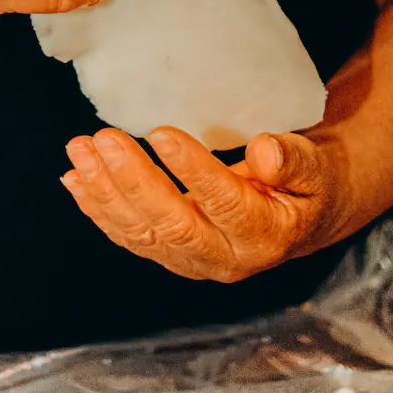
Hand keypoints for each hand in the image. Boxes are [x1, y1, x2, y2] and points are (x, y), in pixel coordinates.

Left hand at [61, 125, 349, 281]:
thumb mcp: (317, 167)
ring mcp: (193, 260)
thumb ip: (294, 160)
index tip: (160, 132)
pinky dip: (98, 208)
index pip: (224, 204)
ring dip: (104, 192)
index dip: (192, 171)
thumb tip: (265, 152)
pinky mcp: (172, 254)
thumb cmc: (311, 183)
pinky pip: (130, 236)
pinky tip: (75, 179)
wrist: (305, 216)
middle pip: (172, 224)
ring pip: (142, 233)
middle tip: (103, 138)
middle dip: (132, 180)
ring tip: (80, 150)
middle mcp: (225, 258)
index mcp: (265, 235)